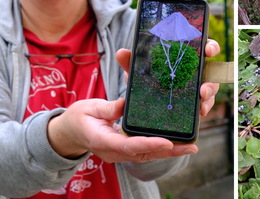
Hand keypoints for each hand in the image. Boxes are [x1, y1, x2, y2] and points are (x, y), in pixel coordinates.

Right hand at [47, 98, 197, 161]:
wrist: (69, 132)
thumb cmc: (78, 117)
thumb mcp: (89, 107)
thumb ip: (107, 107)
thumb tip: (125, 104)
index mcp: (102, 140)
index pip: (128, 145)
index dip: (149, 144)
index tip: (167, 142)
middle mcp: (113, 151)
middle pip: (144, 154)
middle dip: (168, 151)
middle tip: (190, 147)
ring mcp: (119, 154)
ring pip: (147, 155)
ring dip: (169, 152)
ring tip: (190, 146)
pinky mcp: (124, 150)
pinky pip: (145, 151)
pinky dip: (161, 148)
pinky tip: (177, 144)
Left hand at [116, 39, 220, 115]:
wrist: (146, 97)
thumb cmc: (148, 76)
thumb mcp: (139, 70)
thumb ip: (132, 62)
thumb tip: (121, 52)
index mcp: (186, 55)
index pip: (203, 47)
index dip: (210, 46)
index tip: (208, 50)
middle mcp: (196, 70)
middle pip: (211, 70)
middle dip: (211, 78)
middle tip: (203, 87)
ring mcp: (199, 85)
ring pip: (211, 88)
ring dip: (209, 94)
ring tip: (201, 100)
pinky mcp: (197, 101)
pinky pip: (205, 103)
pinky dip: (205, 106)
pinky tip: (200, 111)